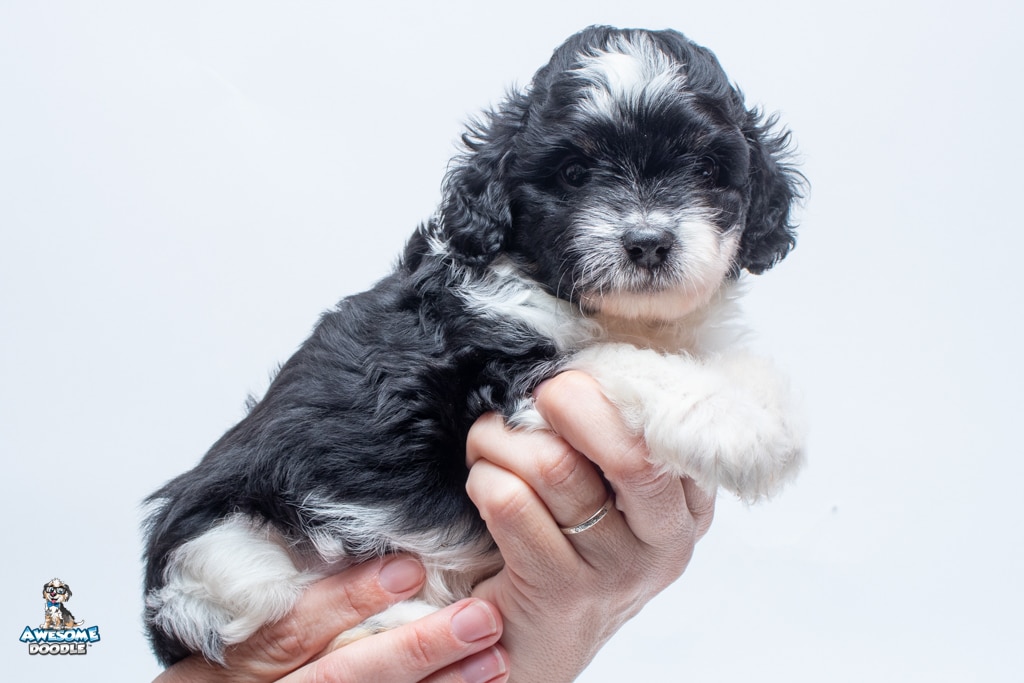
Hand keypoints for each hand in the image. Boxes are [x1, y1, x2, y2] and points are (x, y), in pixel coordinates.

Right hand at [154, 556, 509, 682]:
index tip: (410, 568)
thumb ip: (278, 588)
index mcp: (230, 664)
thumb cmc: (232, 663)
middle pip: (340, 676)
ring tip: (493, 655)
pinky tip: (475, 682)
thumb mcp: (232, 629)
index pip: (288, 629)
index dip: (349, 600)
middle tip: (481, 617)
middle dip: (414, 650)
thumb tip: (352, 531)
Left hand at [466, 371, 714, 681]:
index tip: (571, 382)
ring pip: (554, 467)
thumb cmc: (572, 548)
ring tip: (490, 442)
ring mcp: (618, 571)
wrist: (537, 644)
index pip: (671, 425)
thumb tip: (576, 372)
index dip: (612, 389)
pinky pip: (510, 503)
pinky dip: (484, 478)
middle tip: (536, 398)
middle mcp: (668, 539)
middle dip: (567, 403)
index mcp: (690, 503)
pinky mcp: (562, 592)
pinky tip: (483, 484)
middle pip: (627, 449)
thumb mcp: (617, 496)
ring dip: (503, 440)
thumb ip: (617, 438)